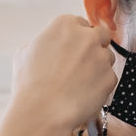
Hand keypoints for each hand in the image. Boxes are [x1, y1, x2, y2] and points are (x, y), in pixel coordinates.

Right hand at [8, 15, 116, 135]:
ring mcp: (102, 57)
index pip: (80, 24)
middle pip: (101, 35)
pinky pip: (109, 78)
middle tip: (83, 62)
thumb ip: (42, 43)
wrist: (43, 112)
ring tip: (79, 83)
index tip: (71, 50)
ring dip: (99, 66)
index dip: (76, 38)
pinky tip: (84, 94)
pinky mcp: (110, 77)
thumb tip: (46, 46)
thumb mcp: (24, 53)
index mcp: (65, 24)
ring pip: (107, 57)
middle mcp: (88, 36)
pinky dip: (100, 86)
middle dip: (95, 46)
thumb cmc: (30, 85)